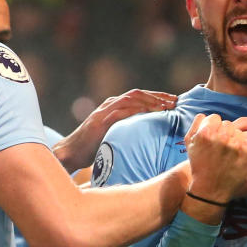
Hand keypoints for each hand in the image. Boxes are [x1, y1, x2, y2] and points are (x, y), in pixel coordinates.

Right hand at [53, 89, 176, 171]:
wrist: (71, 152)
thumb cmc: (93, 147)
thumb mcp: (114, 135)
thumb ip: (128, 130)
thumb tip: (149, 136)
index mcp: (114, 106)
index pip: (139, 97)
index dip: (157, 97)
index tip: (173, 102)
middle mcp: (110, 105)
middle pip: (138, 94)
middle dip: (158, 96)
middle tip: (176, 101)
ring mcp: (104, 111)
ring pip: (131, 99)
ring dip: (150, 101)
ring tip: (166, 107)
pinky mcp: (100, 121)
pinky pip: (121, 111)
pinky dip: (136, 110)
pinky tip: (149, 113)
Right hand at [184, 113, 246, 206]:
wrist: (209, 188)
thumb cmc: (198, 163)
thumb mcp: (190, 141)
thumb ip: (198, 122)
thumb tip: (209, 113)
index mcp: (206, 132)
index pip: (215, 118)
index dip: (213, 128)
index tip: (211, 140)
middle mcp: (222, 137)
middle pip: (227, 124)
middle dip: (223, 133)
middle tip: (219, 148)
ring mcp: (236, 145)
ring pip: (238, 132)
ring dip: (233, 140)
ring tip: (226, 154)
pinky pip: (246, 141)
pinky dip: (241, 148)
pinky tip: (234, 158)